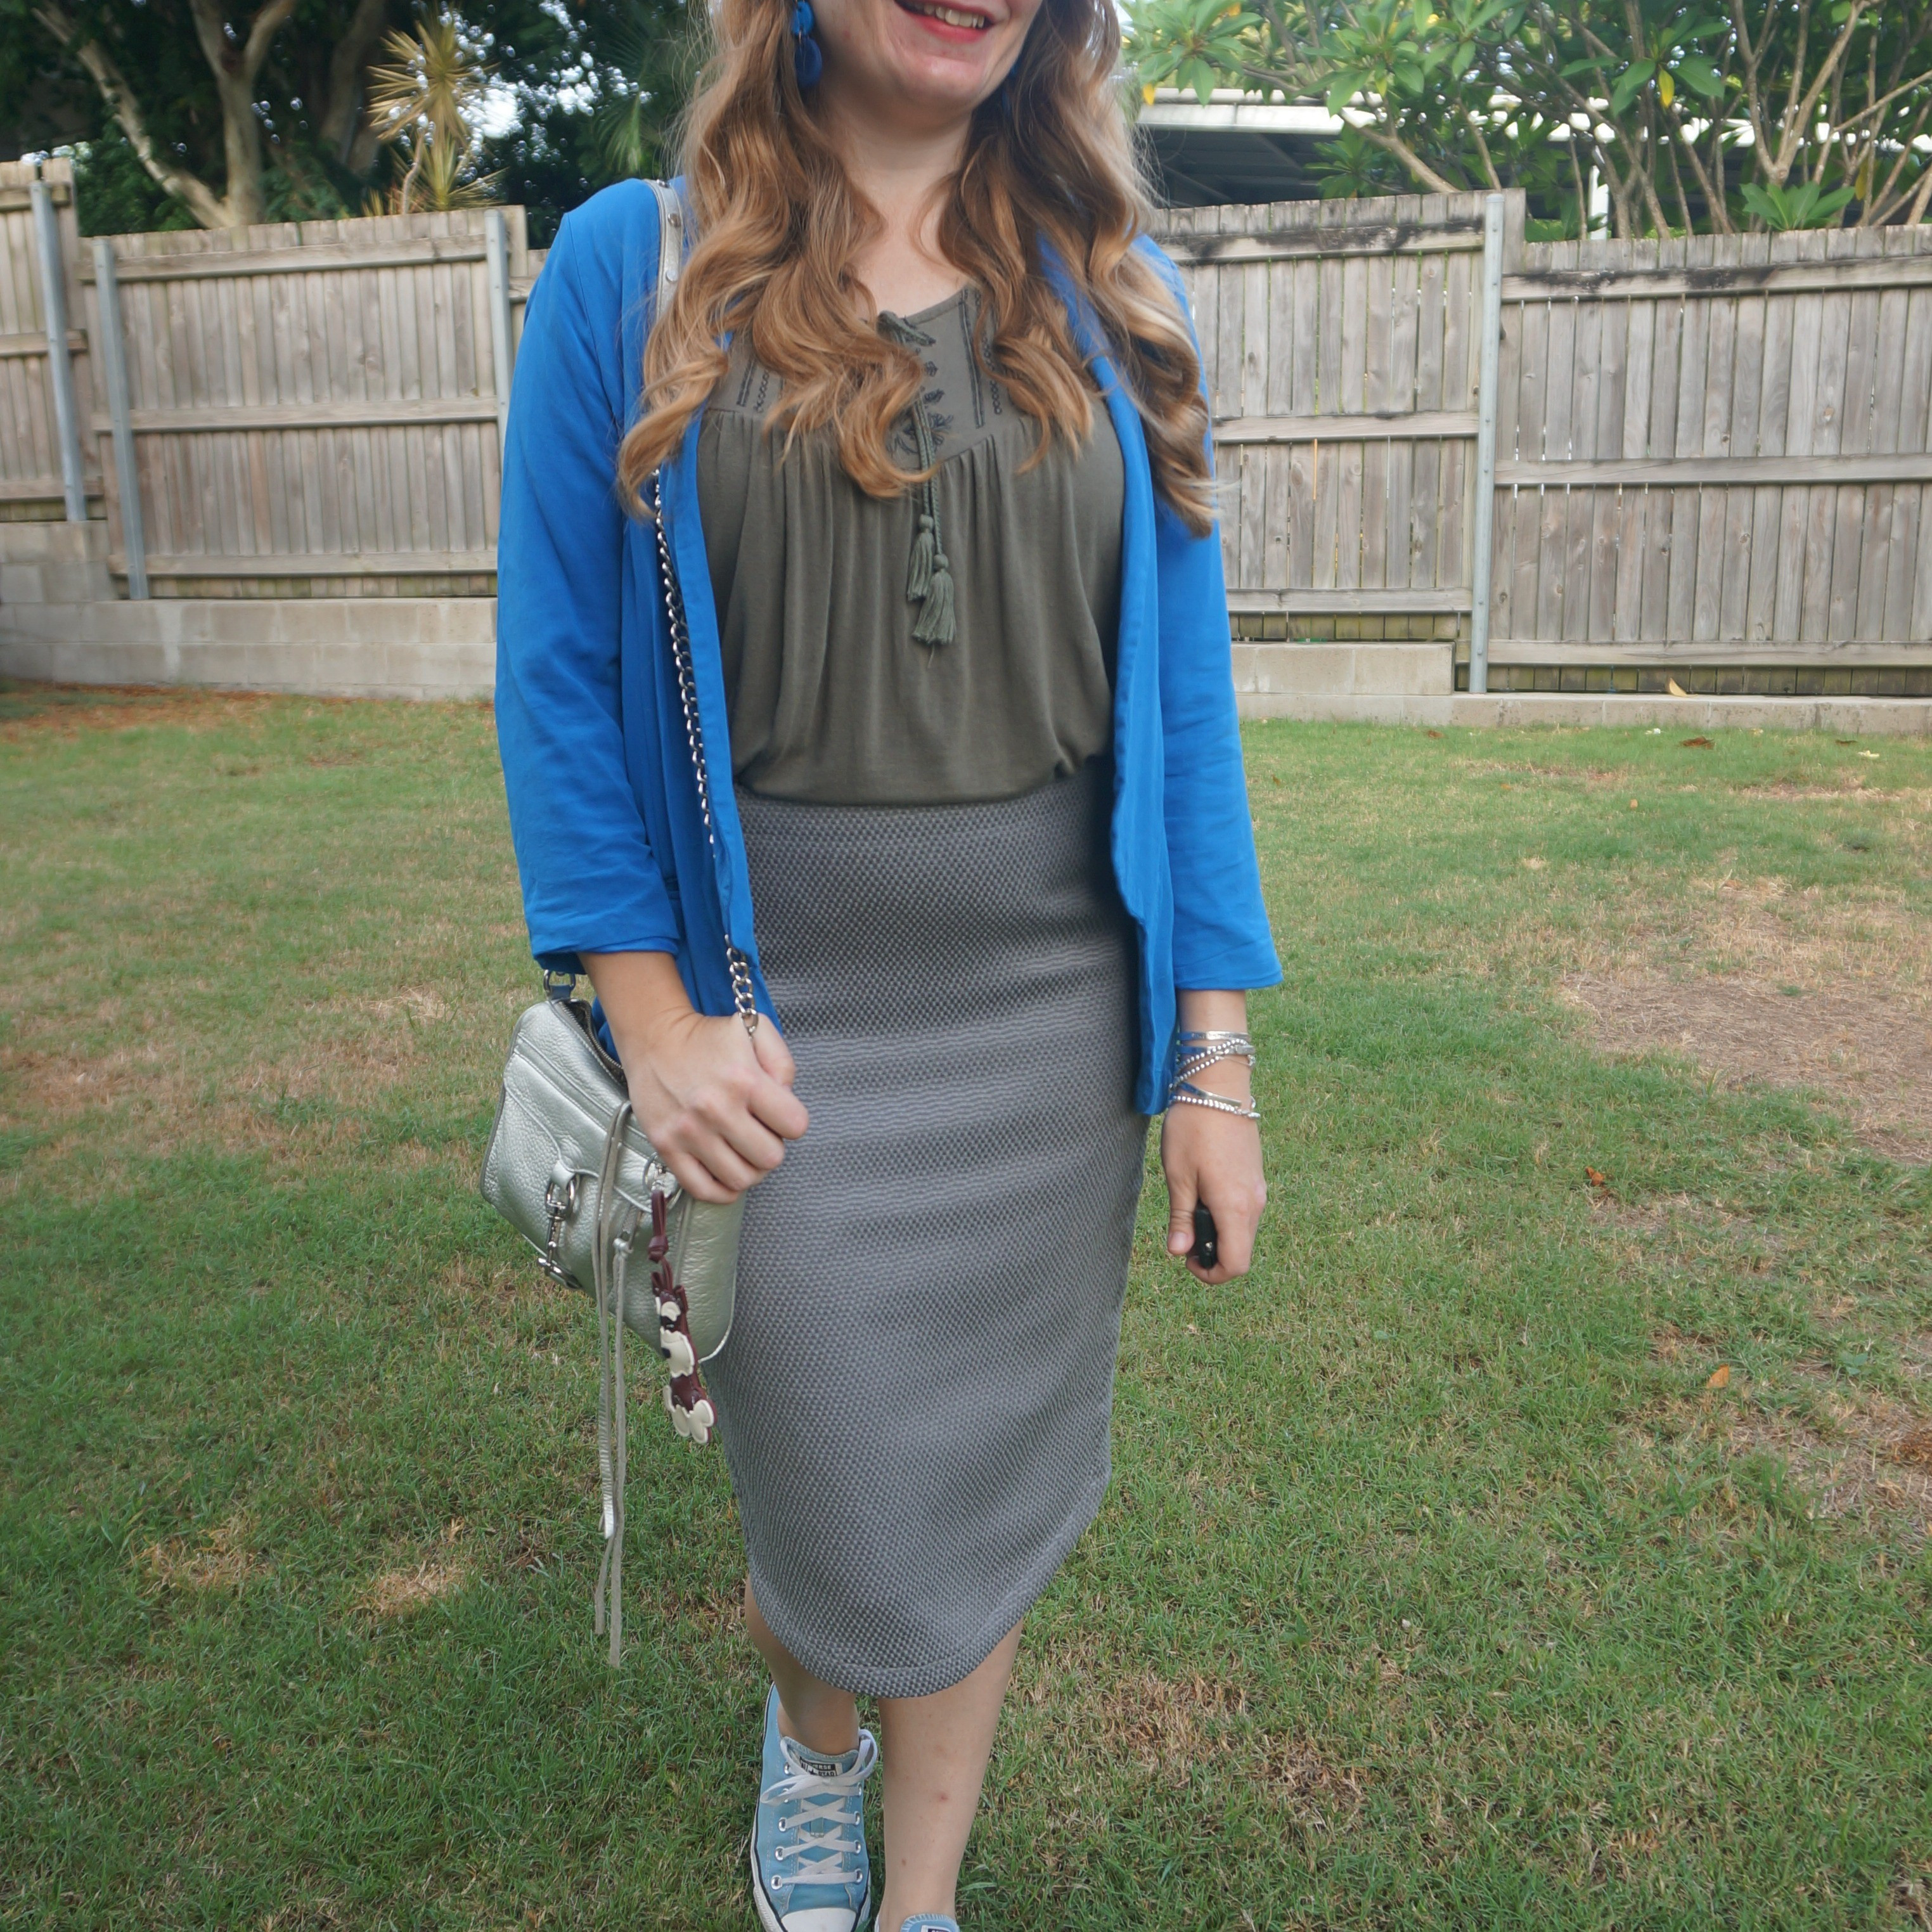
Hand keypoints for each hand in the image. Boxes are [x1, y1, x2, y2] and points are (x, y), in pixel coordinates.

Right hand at [582, 952, 807, 1203]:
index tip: (778, 1113)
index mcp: (743, 1080)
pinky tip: (726, 1170)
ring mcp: (689, 1132)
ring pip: (741, 1179)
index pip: (795, 1125)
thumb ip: (783, 1064)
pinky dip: (721, 1189)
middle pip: (770, 1158)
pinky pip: (703, 1190)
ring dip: (749, 1168)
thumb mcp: (755, 1030)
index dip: (792, 1120)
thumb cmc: (707, 1038)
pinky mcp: (666, 1147)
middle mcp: (716, 1109)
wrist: (654, 1038)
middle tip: (759, 1131)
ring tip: (743, 1150)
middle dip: (772, 1145)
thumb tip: (787, 1101)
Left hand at [1160, 989, 1265, 1283]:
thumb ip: (1181, 1218)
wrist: (1219, 1085)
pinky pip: (1244, 1210)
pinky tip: (1203, 1191)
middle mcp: (1254, 1203)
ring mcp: (1258, 1188)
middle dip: (1212, 1254)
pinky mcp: (1255, 1175)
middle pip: (1241, 1250)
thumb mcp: (1178, 1176)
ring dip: (1218, 1233)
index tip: (1186, 1259)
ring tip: (1189, 1208)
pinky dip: (1225, 1215)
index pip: (1235, 1264)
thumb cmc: (1194, 1128)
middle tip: (1182, 1234)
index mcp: (1235, 1207)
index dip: (1211, 1273)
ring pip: (1242, 1230)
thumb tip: (1180, 1251)